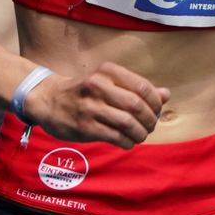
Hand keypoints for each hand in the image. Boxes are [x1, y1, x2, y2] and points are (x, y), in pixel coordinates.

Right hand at [21, 62, 166, 148]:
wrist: (47, 99)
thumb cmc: (85, 91)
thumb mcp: (109, 82)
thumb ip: (137, 88)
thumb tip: (166, 95)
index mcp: (108, 72)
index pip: (143, 87)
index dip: (155, 103)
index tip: (156, 111)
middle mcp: (98, 86)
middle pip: (137, 105)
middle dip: (150, 119)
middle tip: (150, 126)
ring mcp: (90, 107)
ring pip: (127, 123)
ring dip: (140, 133)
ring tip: (141, 135)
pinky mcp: (84, 126)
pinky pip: (114, 137)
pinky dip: (127, 142)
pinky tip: (128, 142)